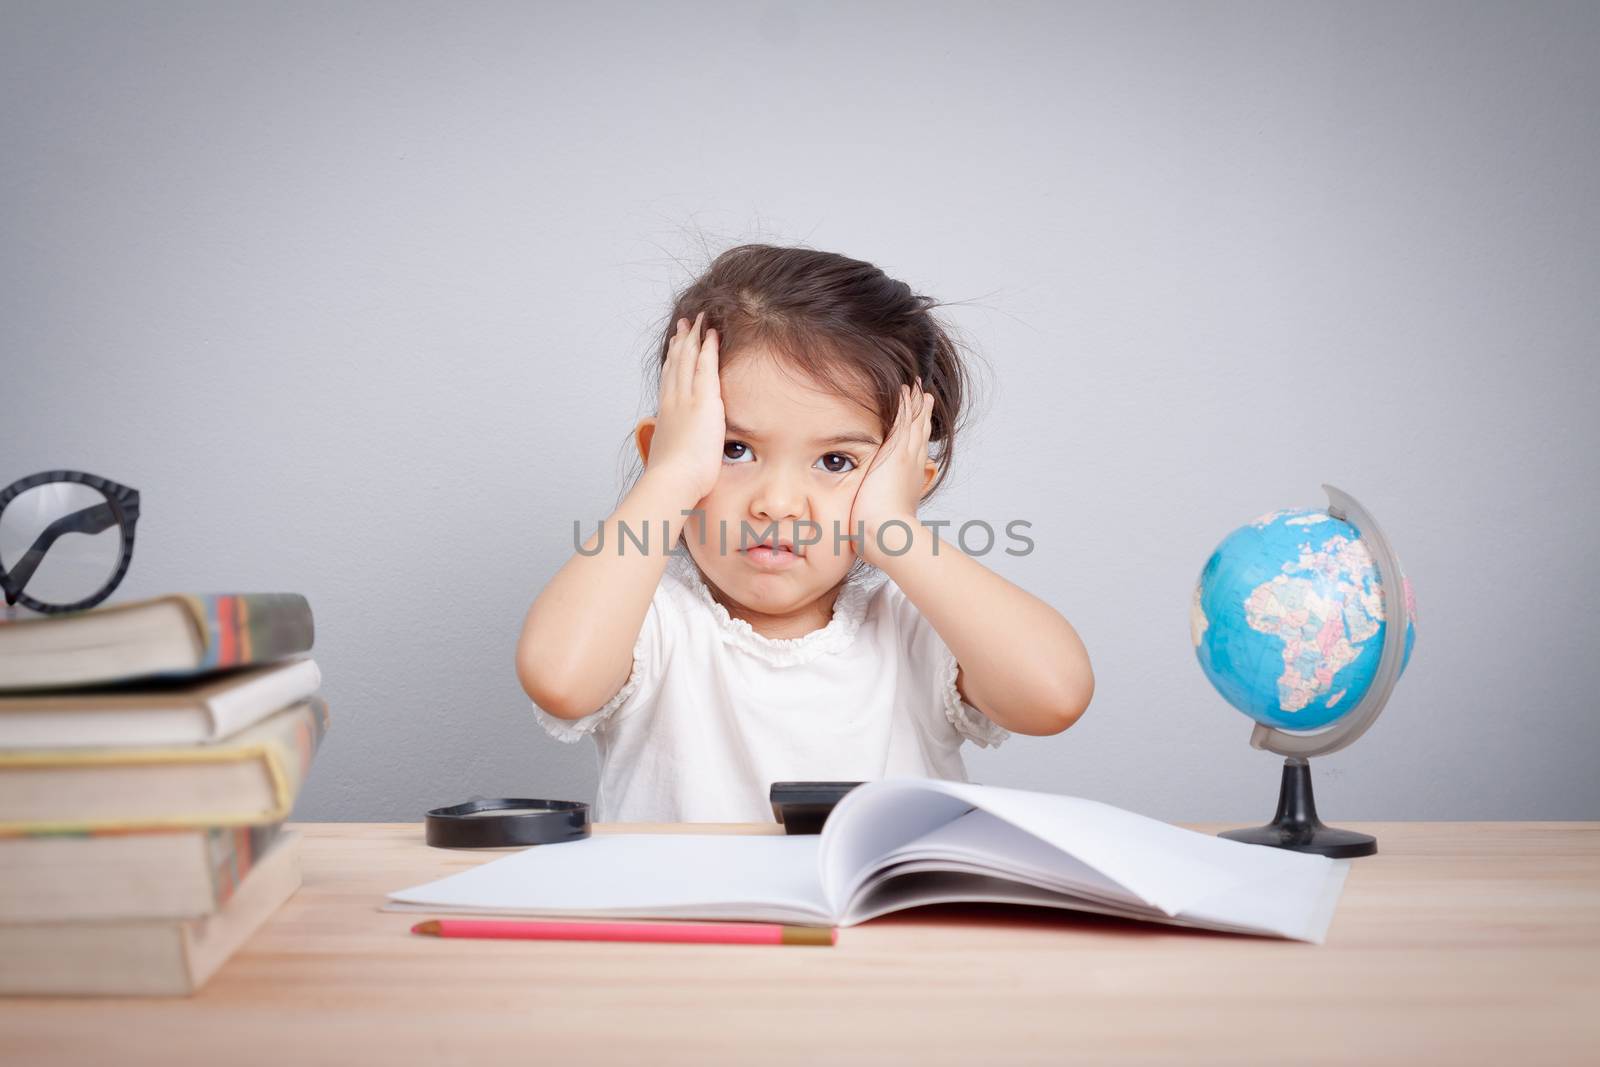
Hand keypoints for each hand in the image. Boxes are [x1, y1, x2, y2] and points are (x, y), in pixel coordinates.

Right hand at [644, 311, 723, 502]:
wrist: (673, 481)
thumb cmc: (673, 479)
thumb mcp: (670, 458)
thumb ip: (674, 449)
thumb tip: (673, 451)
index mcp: (666, 414)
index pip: (669, 380)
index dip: (672, 361)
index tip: (675, 347)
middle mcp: (672, 401)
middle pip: (676, 363)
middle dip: (681, 342)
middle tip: (684, 324)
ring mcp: (686, 398)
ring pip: (688, 359)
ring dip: (694, 337)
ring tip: (698, 320)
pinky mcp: (703, 401)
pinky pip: (706, 366)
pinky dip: (708, 347)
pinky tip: (712, 333)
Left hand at [849, 378, 933, 565]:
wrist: (887, 534)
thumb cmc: (880, 537)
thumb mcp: (879, 523)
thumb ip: (872, 518)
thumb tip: (862, 527)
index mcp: (908, 482)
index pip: (913, 454)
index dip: (917, 438)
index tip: (919, 426)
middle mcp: (911, 467)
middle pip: (919, 435)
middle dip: (921, 416)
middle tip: (925, 398)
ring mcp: (905, 458)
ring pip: (913, 425)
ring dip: (915, 405)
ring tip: (917, 389)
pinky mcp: (896, 452)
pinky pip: (902, 421)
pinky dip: (906, 405)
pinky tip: (906, 389)